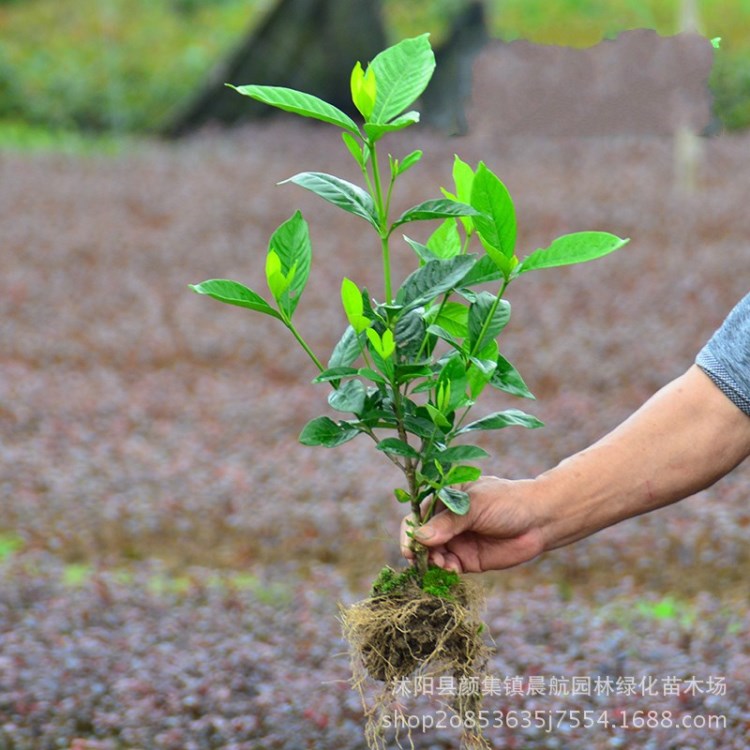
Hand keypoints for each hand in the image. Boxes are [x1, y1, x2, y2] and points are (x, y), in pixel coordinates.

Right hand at [400, 476, 544, 572]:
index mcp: (445, 498)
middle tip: (422, 561)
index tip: (410, 546)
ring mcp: (456, 540)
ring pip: (433, 555)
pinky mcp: (467, 560)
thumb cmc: (507, 502)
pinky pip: (448, 568)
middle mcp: (446, 520)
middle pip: (422, 537)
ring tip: (442, 565)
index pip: (418, 514)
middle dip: (420, 550)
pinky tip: (452, 571)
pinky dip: (445, 571)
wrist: (539, 521)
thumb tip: (420, 538)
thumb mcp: (475, 506)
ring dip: (432, 562)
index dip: (411, 530)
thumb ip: (448, 522)